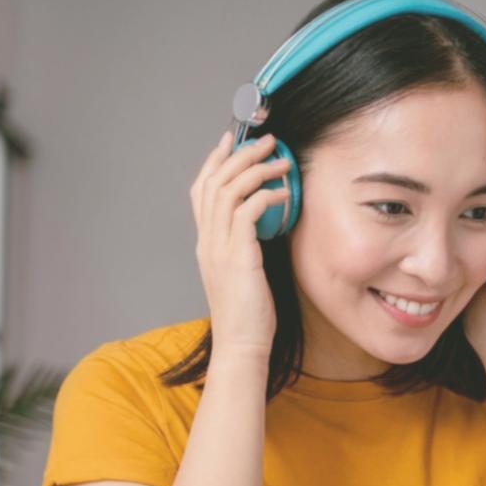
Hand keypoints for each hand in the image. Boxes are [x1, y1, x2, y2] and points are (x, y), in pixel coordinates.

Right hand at [188, 131, 292, 358]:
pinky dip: (266, 196)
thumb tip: (267, 222)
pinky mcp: (237, 257)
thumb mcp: (244, 272)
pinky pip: (248, 212)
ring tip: (282, 160)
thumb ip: (247, 245)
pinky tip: (284, 194)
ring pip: (229, 190)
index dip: (215, 161)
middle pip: (215, 181)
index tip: (231, 140)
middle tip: (267, 140)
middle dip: (240, 154)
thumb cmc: (250, 315)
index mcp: (206, 243)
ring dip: (257, 169)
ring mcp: (219, 248)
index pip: (201, 190)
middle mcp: (208, 241)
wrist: (242, 345)